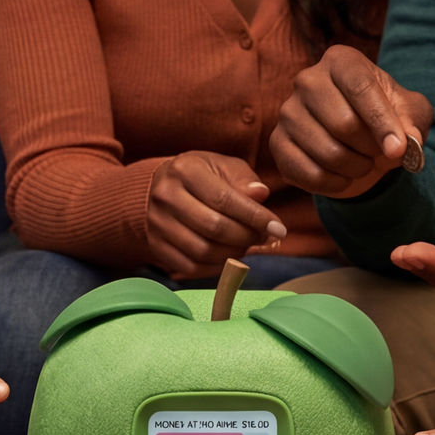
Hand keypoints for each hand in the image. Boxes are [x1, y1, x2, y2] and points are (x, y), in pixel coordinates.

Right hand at [145, 151, 286, 279]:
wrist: (165, 186)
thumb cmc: (203, 175)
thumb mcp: (225, 167)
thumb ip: (245, 180)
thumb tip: (261, 194)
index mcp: (184, 170)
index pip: (224, 199)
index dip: (255, 217)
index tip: (279, 228)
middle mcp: (165, 196)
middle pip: (213, 228)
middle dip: (247, 237)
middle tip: (264, 238)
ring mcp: (157, 223)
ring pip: (202, 251)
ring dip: (233, 253)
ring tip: (247, 245)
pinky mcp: (155, 246)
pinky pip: (190, 267)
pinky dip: (216, 268)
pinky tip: (229, 256)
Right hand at [268, 44, 434, 198]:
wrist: (358, 138)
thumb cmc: (385, 117)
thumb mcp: (410, 112)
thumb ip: (414, 120)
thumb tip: (409, 139)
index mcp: (341, 61)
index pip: (360, 88)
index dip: (382, 122)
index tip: (400, 150)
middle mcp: (307, 80)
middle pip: (343, 123)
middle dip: (371, 148)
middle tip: (381, 154)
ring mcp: (287, 112)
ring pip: (328, 153)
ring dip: (357, 168)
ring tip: (365, 163)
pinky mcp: (277, 143)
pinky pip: (309, 173)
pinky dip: (336, 183)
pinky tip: (344, 176)